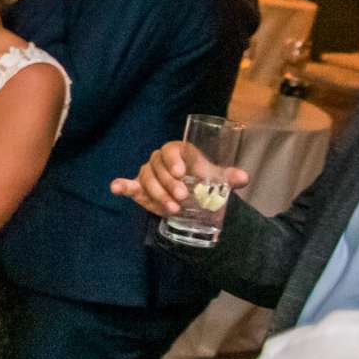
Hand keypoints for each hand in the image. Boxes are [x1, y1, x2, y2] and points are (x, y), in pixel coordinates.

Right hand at [111, 140, 249, 221]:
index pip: (172, 149)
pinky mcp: (139, 188)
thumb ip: (228, 178)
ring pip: (147, 180)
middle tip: (182, 197)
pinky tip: (116, 187)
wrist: (191, 196)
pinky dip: (121, 186)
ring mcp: (147, 174)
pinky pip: (128, 185)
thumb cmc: (202, 181)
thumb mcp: (216, 179)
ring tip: (172, 209)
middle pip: (159, 167)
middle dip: (169, 183)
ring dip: (158, 194)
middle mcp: (160, 160)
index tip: (181, 173)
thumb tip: (243, 178)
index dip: (174, 159)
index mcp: (178, 151)